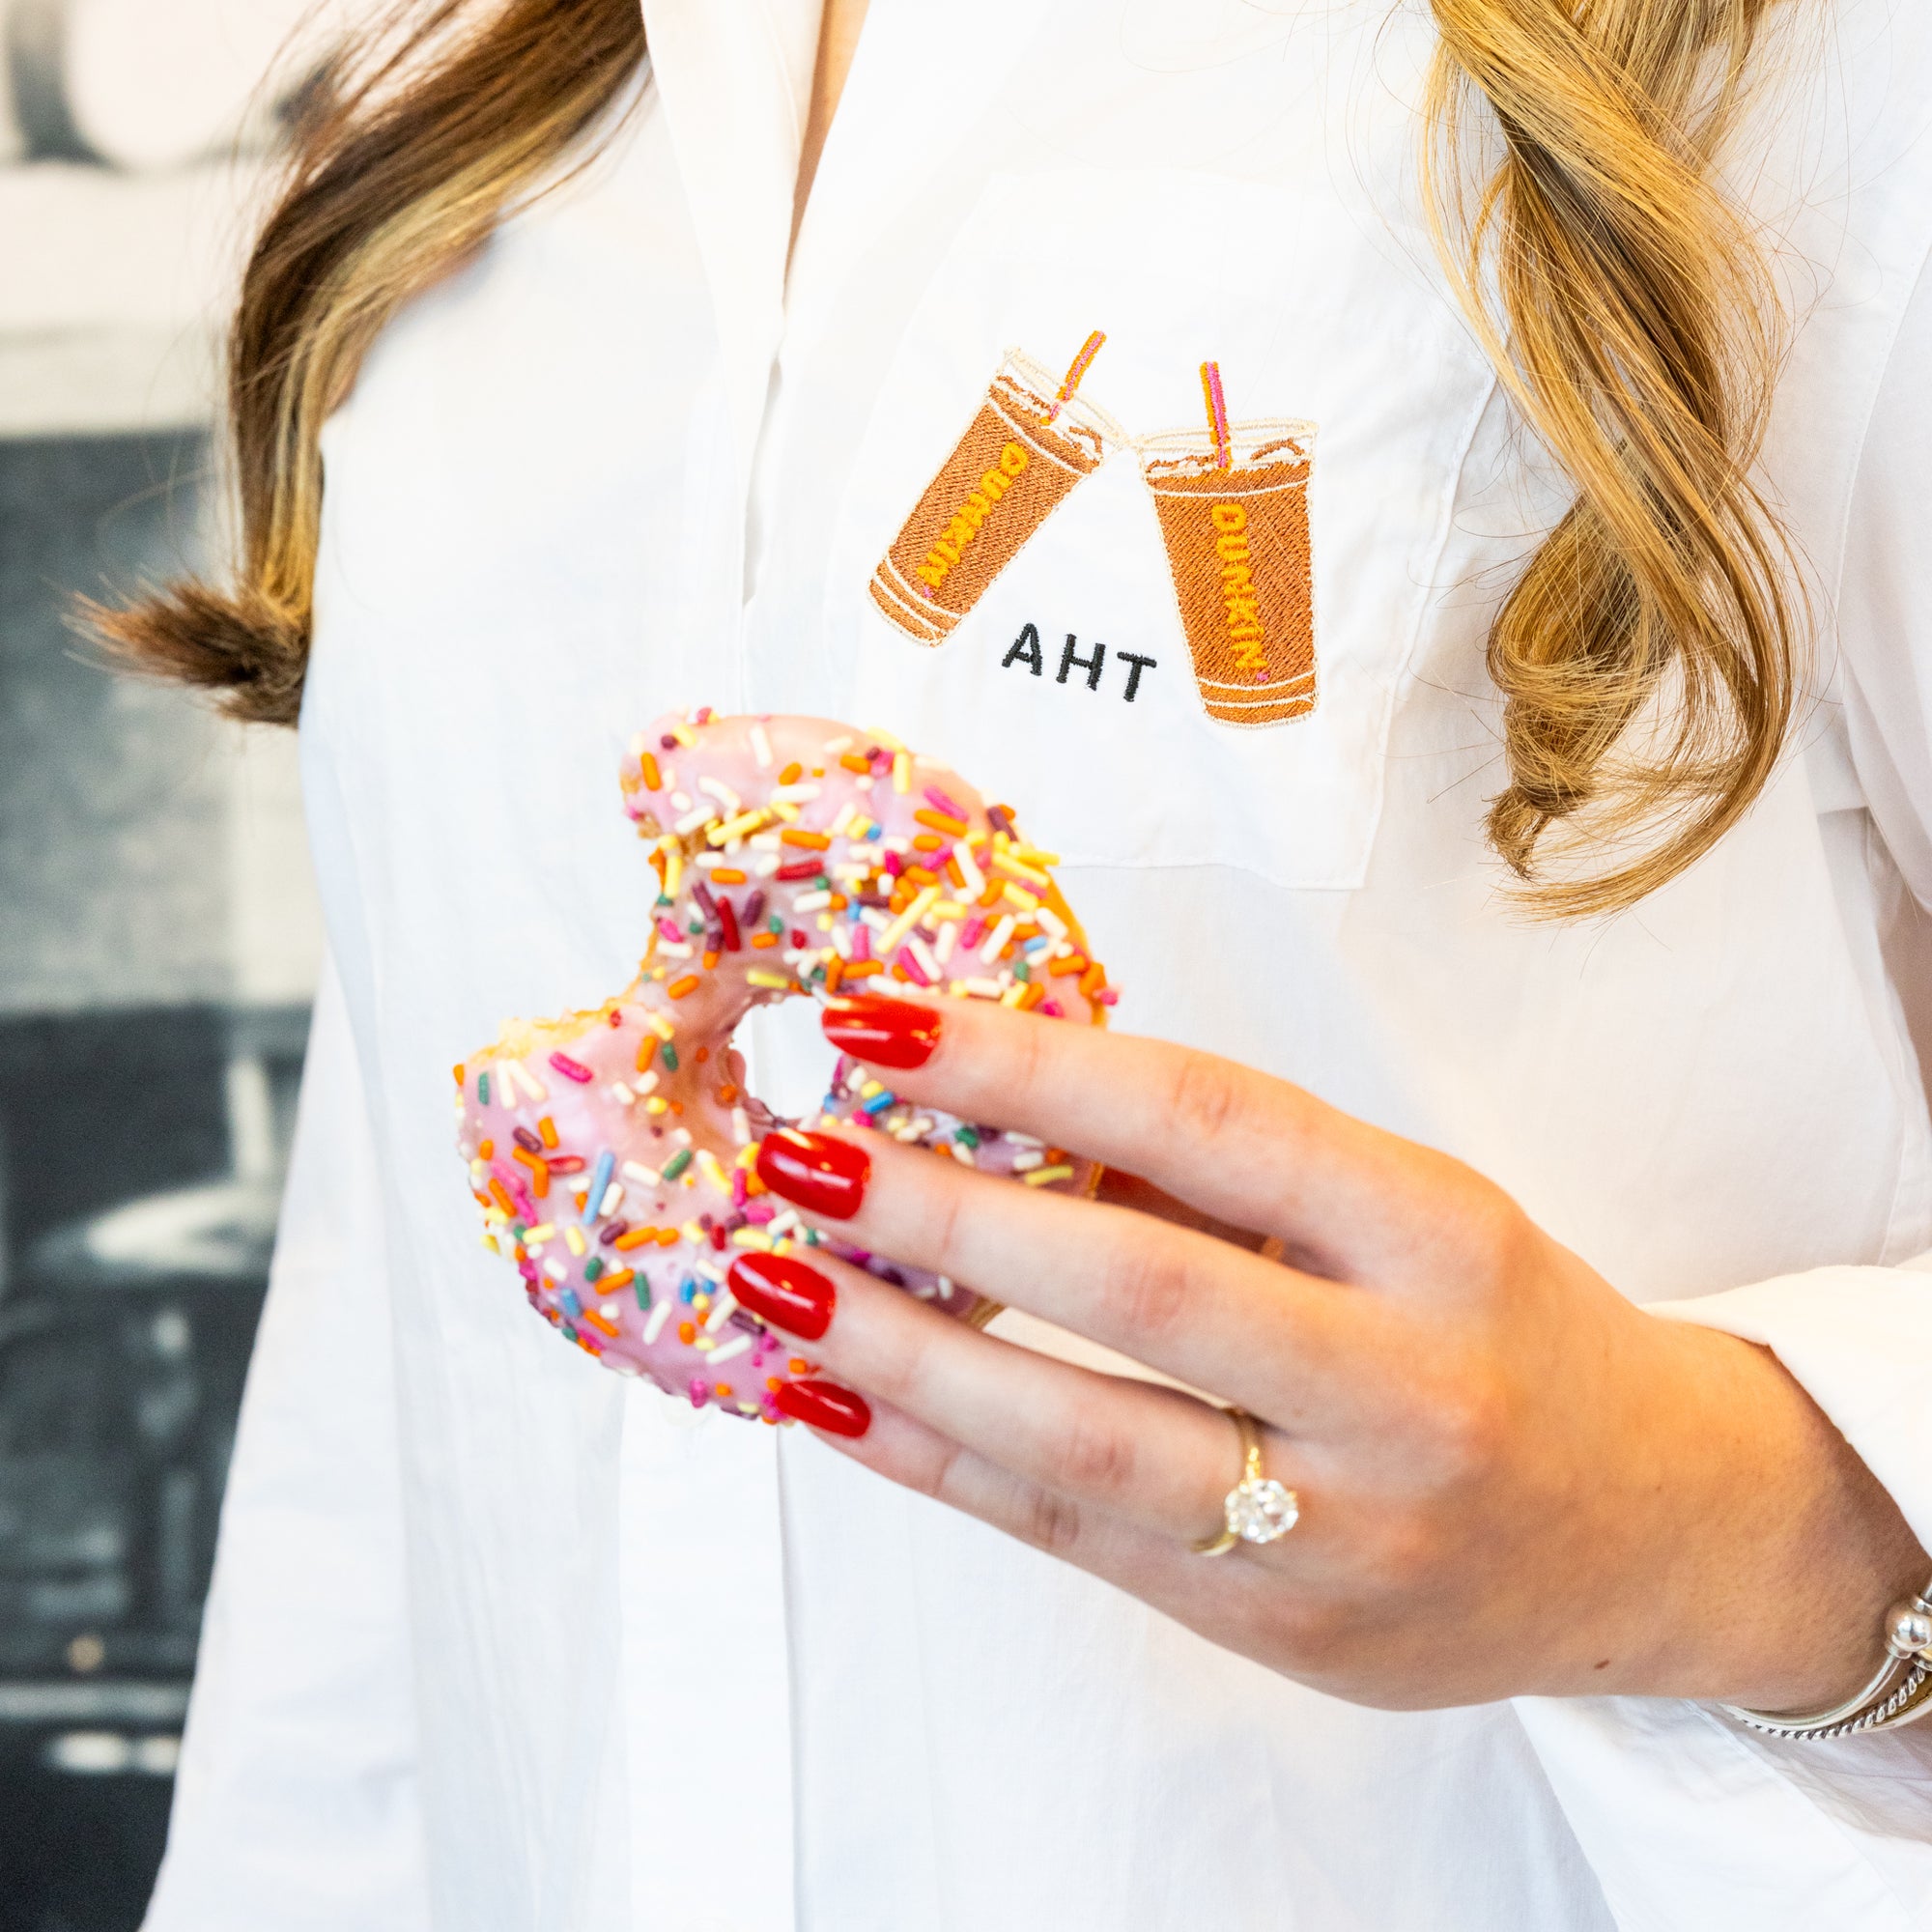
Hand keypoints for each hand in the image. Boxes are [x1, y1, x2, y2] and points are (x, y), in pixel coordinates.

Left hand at [738, 992, 1927, 1712]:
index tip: (883, 1019)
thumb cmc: (1507, 1331)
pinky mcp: (1279, 1630)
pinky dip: (939, 1463)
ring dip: (901, 1356)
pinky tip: (837, 1400)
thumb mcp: (1409, 1216)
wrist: (1652, 1530)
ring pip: (1081, 1444)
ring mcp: (1341, 1533)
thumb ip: (1224, 1176)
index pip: (1207, 1124)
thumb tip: (999, 1104)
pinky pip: (1072, 1539)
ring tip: (771, 1284)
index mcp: (1441, 1242)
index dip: (1030, 1066)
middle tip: (795, 1149)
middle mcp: (1404, 1392)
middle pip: (1135, 1289)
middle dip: (939, 1213)